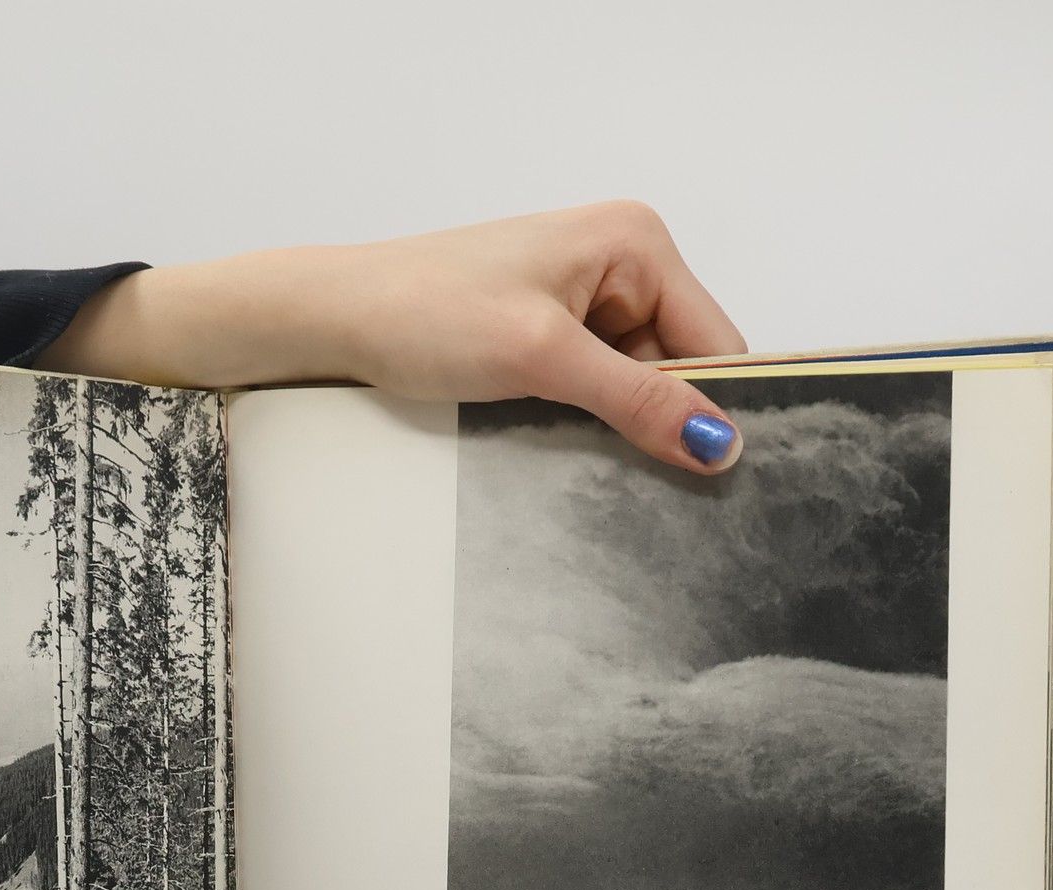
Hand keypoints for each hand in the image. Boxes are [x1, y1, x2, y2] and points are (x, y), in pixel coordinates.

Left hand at [40, 202, 747, 472]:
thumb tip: (719, 446)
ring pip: (635, 387)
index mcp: (637, 241)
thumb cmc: (424, 312)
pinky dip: (582, 423)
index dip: (716, 410)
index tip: (715, 482)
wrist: (334, 319)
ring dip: (615, 429)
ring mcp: (582, 299)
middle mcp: (620, 261)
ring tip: (579, 460)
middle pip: (679, 366)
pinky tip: (556, 445)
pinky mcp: (545, 334)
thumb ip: (636, 402)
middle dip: (660, 422)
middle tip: (637, 485)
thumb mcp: (542, 359)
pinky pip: (593, 390)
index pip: (717, 340)